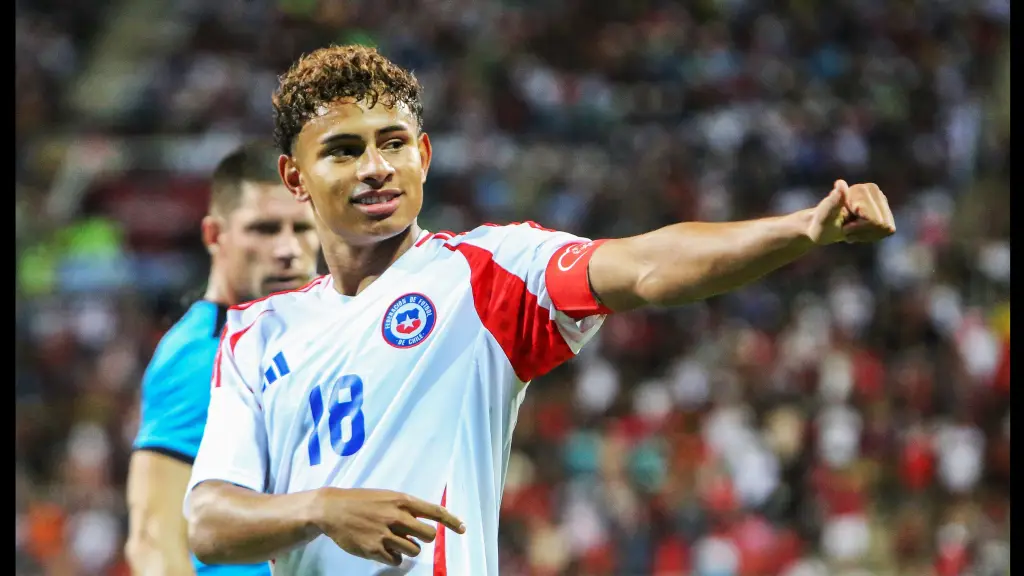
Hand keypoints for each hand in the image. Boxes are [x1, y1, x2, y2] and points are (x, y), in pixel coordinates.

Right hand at [312, 488, 465, 566]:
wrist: (333, 509)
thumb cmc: (362, 501)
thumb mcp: (387, 496)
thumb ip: (406, 508)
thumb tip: (424, 524)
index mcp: (402, 501)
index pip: (435, 511)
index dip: (451, 521)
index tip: (463, 529)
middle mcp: (397, 517)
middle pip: (428, 535)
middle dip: (423, 538)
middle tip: (410, 535)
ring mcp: (386, 534)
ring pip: (413, 550)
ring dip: (406, 548)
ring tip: (391, 540)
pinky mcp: (374, 549)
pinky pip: (396, 560)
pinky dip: (392, 556)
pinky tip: (381, 548)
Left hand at [808, 180, 895, 244]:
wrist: (823, 228)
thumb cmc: (822, 224)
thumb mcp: (825, 216)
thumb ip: (832, 203)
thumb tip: (840, 184)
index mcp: (861, 189)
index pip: (873, 221)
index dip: (856, 228)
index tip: (842, 223)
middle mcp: (874, 190)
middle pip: (882, 225)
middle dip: (862, 232)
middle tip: (846, 227)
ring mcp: (881, 200)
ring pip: (886, 228)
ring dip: (866, 234)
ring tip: (851, 227)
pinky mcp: (885, 210)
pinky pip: (887, 231)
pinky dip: (871, 235)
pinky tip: (859, 230)